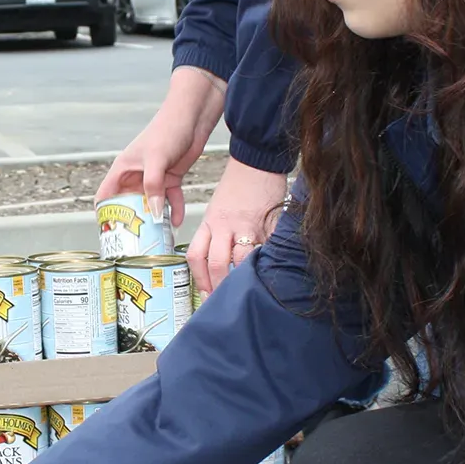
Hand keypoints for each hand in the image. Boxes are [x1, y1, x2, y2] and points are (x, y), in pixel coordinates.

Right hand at [97, 66, 228, 227]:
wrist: (192, 118)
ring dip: (154, 219)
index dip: (104, 214)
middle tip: (135, 242)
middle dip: (132, 222)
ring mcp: (153, 178)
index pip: (106, 195)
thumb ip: (153, 186)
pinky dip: (173, 210)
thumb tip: (152, 212)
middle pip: (128, 205)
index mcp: (123, 169)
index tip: (109, 232)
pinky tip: (177, 221)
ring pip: (150, 205)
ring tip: (157, 237)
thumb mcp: (156, 159)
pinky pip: (170, 200)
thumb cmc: (167, 130)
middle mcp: (135, 176)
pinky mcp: (170, 178)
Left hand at [188, 156, 287, 294]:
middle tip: (224, 301)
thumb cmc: (238, 187)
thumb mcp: (217, 210)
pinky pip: (267, 250)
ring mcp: (247, 227)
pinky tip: (268, 276)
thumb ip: (215, 236)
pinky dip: (267, 265)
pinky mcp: (268, 225)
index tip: (206, 294)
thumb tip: (218, 266)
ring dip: (242, 281)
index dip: (199, 279)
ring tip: (246, 293)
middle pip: (216, 263)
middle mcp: (225, 226)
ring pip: (240, 261)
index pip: (196, 256)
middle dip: (219, 287)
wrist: (257, 162)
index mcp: (209, 223)